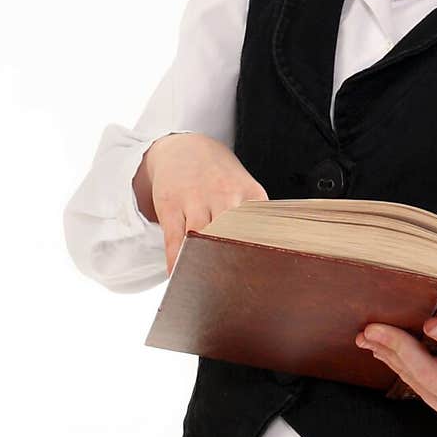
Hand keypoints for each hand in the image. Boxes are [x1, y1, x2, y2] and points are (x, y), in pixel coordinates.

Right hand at [137, 133, 267, 276]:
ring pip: (200, 240)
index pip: (260, 230)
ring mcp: (195, 199)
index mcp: (250, 193)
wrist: (182, 146)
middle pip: (230, 237)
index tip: (263, 279)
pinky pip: (174, 240)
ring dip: (201, 266)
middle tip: (234, 291)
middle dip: (231, 264)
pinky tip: (178, 276)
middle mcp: (224, 194)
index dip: (260, 256)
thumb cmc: (219, 175)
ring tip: (205, 289)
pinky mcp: (171, 205)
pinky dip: (176, 262)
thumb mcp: (244, 188)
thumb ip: (254, 218)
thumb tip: (266, 257)